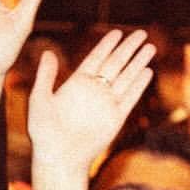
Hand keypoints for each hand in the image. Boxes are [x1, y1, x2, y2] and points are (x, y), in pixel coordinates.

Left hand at [28, 29, 155, 174]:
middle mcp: (94, 91)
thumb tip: (48, 52)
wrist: (59, 157)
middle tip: (141, 33)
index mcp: (76, 83)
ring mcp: (106, 104)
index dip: (107, 45)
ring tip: (149, 47)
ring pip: (126, 77)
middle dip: (129, 48)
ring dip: (138, 62)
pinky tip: (147, 71)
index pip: (96, 58)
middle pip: (116, 64)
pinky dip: (139, 85)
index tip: (117, 32)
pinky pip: (130, 98)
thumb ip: (46, 75)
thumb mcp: (40, 98)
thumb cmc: (44, 132)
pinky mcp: (115, 118)